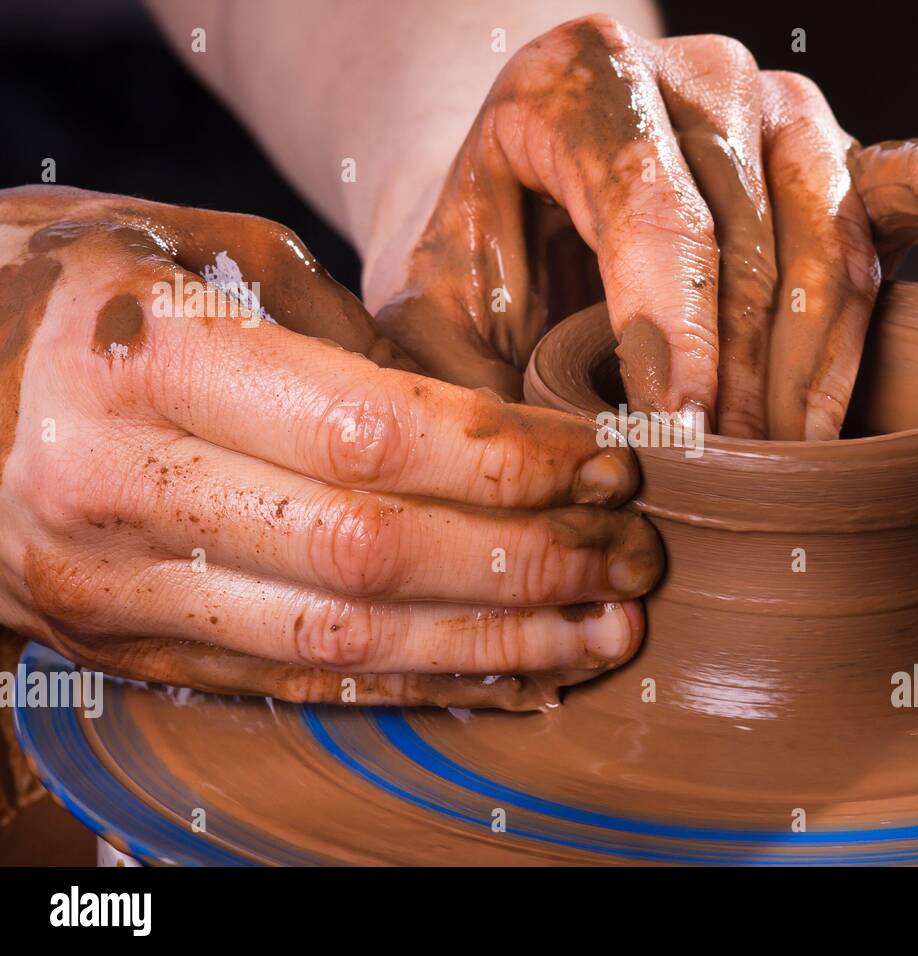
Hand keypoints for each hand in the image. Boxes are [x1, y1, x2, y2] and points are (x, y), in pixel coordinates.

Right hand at [0, 186, 660, 707]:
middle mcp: (124, 487)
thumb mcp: (198, 252)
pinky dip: (416, 684)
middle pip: (375, 554)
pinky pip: (296, 683)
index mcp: (148, 362)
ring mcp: (116, 587)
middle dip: (528, 561)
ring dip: (496, 643)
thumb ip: (339, 335)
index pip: (372, 433)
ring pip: (345, 644)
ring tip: (603, 630)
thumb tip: (480, 424)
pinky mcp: (123, 648)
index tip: (603, 463)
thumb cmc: (72, 286)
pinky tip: (509, 670)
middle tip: (631, 553)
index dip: (507, 460)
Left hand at [364, 15, 917, 440]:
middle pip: (746, 243)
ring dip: (813, 368)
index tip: (679, 441)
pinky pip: (891, 179)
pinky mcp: (833, 148)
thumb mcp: (440, 307)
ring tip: (788, 462)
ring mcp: (774, 104)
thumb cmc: (494, 261)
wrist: (540, 197)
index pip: (648, 210)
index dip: (673, 334)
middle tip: (726, 488)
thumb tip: (519, 472)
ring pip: (826, 241)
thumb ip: (457, 369)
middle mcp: (688, 74)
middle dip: (739, 384)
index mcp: (575, 82)